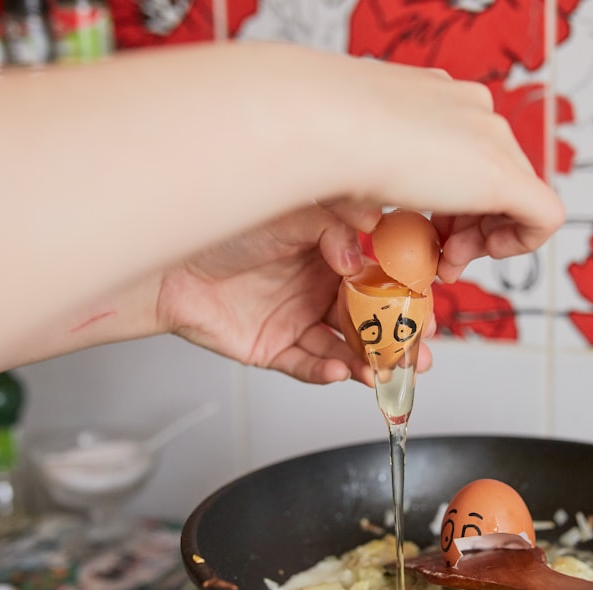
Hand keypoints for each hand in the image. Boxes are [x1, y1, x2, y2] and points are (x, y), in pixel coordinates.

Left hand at [155, 203, 433, 385]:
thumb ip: (333, 228)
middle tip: (419, 348)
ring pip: (344, 348)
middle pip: (370, 319)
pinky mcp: (274, 349)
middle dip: (398, 337)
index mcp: (330, 254)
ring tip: (383, 370)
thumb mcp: (289, 215)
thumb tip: (363, 256)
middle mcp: (317, 287)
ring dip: (368, 362)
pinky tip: (341, 371)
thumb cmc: (221, 228)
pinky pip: (306, 366)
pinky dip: (325, 372)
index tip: (427, 305)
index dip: (405, 293)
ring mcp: (297, 320)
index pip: (380, 277)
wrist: (166, 264)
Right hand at [264, 44, 564, 279]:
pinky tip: (480, 255)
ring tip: (447, 263)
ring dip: (481, 240)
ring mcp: (492, 136)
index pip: (460, 156)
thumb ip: (369, 187)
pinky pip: (543, 218)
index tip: (422, 231)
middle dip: (465, 227)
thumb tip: (368, 218)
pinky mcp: (506, 174)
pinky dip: (518, 245)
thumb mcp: (349, 165)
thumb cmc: (318, 143)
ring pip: (515, 197)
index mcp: (434, 99)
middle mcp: (470, 109)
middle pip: (490, 178)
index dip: (446, 203)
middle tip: (438, 257)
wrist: (324, 125)